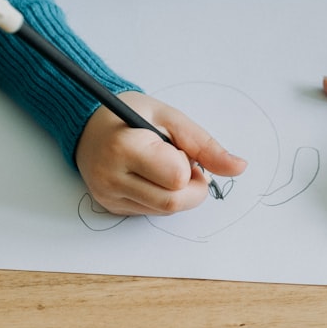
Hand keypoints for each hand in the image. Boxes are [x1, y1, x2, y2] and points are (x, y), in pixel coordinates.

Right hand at [75, 91, 246, 215]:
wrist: (87, 124)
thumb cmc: (130, 115)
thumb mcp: (170, 118)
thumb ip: (205, 145)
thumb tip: (239, 167)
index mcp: (125, 147)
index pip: (177, 178)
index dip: (189, 166)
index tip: (181, 151)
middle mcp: (111, 177)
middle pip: (173, 202)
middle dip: (191, 188)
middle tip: (185, 165)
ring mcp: (108, 196)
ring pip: (164, 211)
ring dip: (177, 193)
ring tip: (164, 166)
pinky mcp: (109, 207)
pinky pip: (150, 212)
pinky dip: (161, 197)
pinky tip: (149, 176)